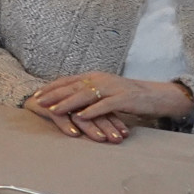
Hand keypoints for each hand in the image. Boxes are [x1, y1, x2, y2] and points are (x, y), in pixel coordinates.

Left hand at [25, 71, 192, 142]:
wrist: (156, 96)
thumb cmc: (128, 97)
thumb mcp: (105, 91)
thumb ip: (89, 93)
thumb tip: (69, 99)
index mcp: (95, 77)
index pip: (68, 80)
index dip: (51, 87)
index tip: (36, 94)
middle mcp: (101, 79)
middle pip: (72, 87)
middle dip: (53, 94)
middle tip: (37, 101)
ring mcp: (112, 88)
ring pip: (85, 95)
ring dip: (68, 103)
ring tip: (53, 110)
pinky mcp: (124, 99)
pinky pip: (104, 105)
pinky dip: (91, 111)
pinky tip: (80, 117)